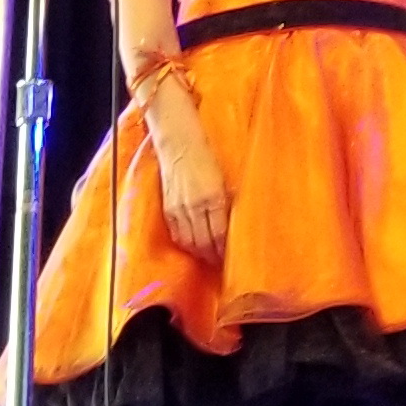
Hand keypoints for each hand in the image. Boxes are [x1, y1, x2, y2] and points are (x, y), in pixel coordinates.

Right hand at [153, 108, 231, 257]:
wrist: (178, 143)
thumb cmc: (206, 155)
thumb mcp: (225, 177)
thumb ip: (229, 199)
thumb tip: (236, 220)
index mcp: (213, 197)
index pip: (220, 233)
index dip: (226, 249)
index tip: (233, 257)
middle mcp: (195, 206)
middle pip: (205, 242)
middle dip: (214, 255)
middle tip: (223, 263)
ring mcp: (179, 208)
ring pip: (190, 241)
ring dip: (201, 253)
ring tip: (210, 258)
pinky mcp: (168, 208)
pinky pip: (177, 234)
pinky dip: (186, 244)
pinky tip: (193, 247)